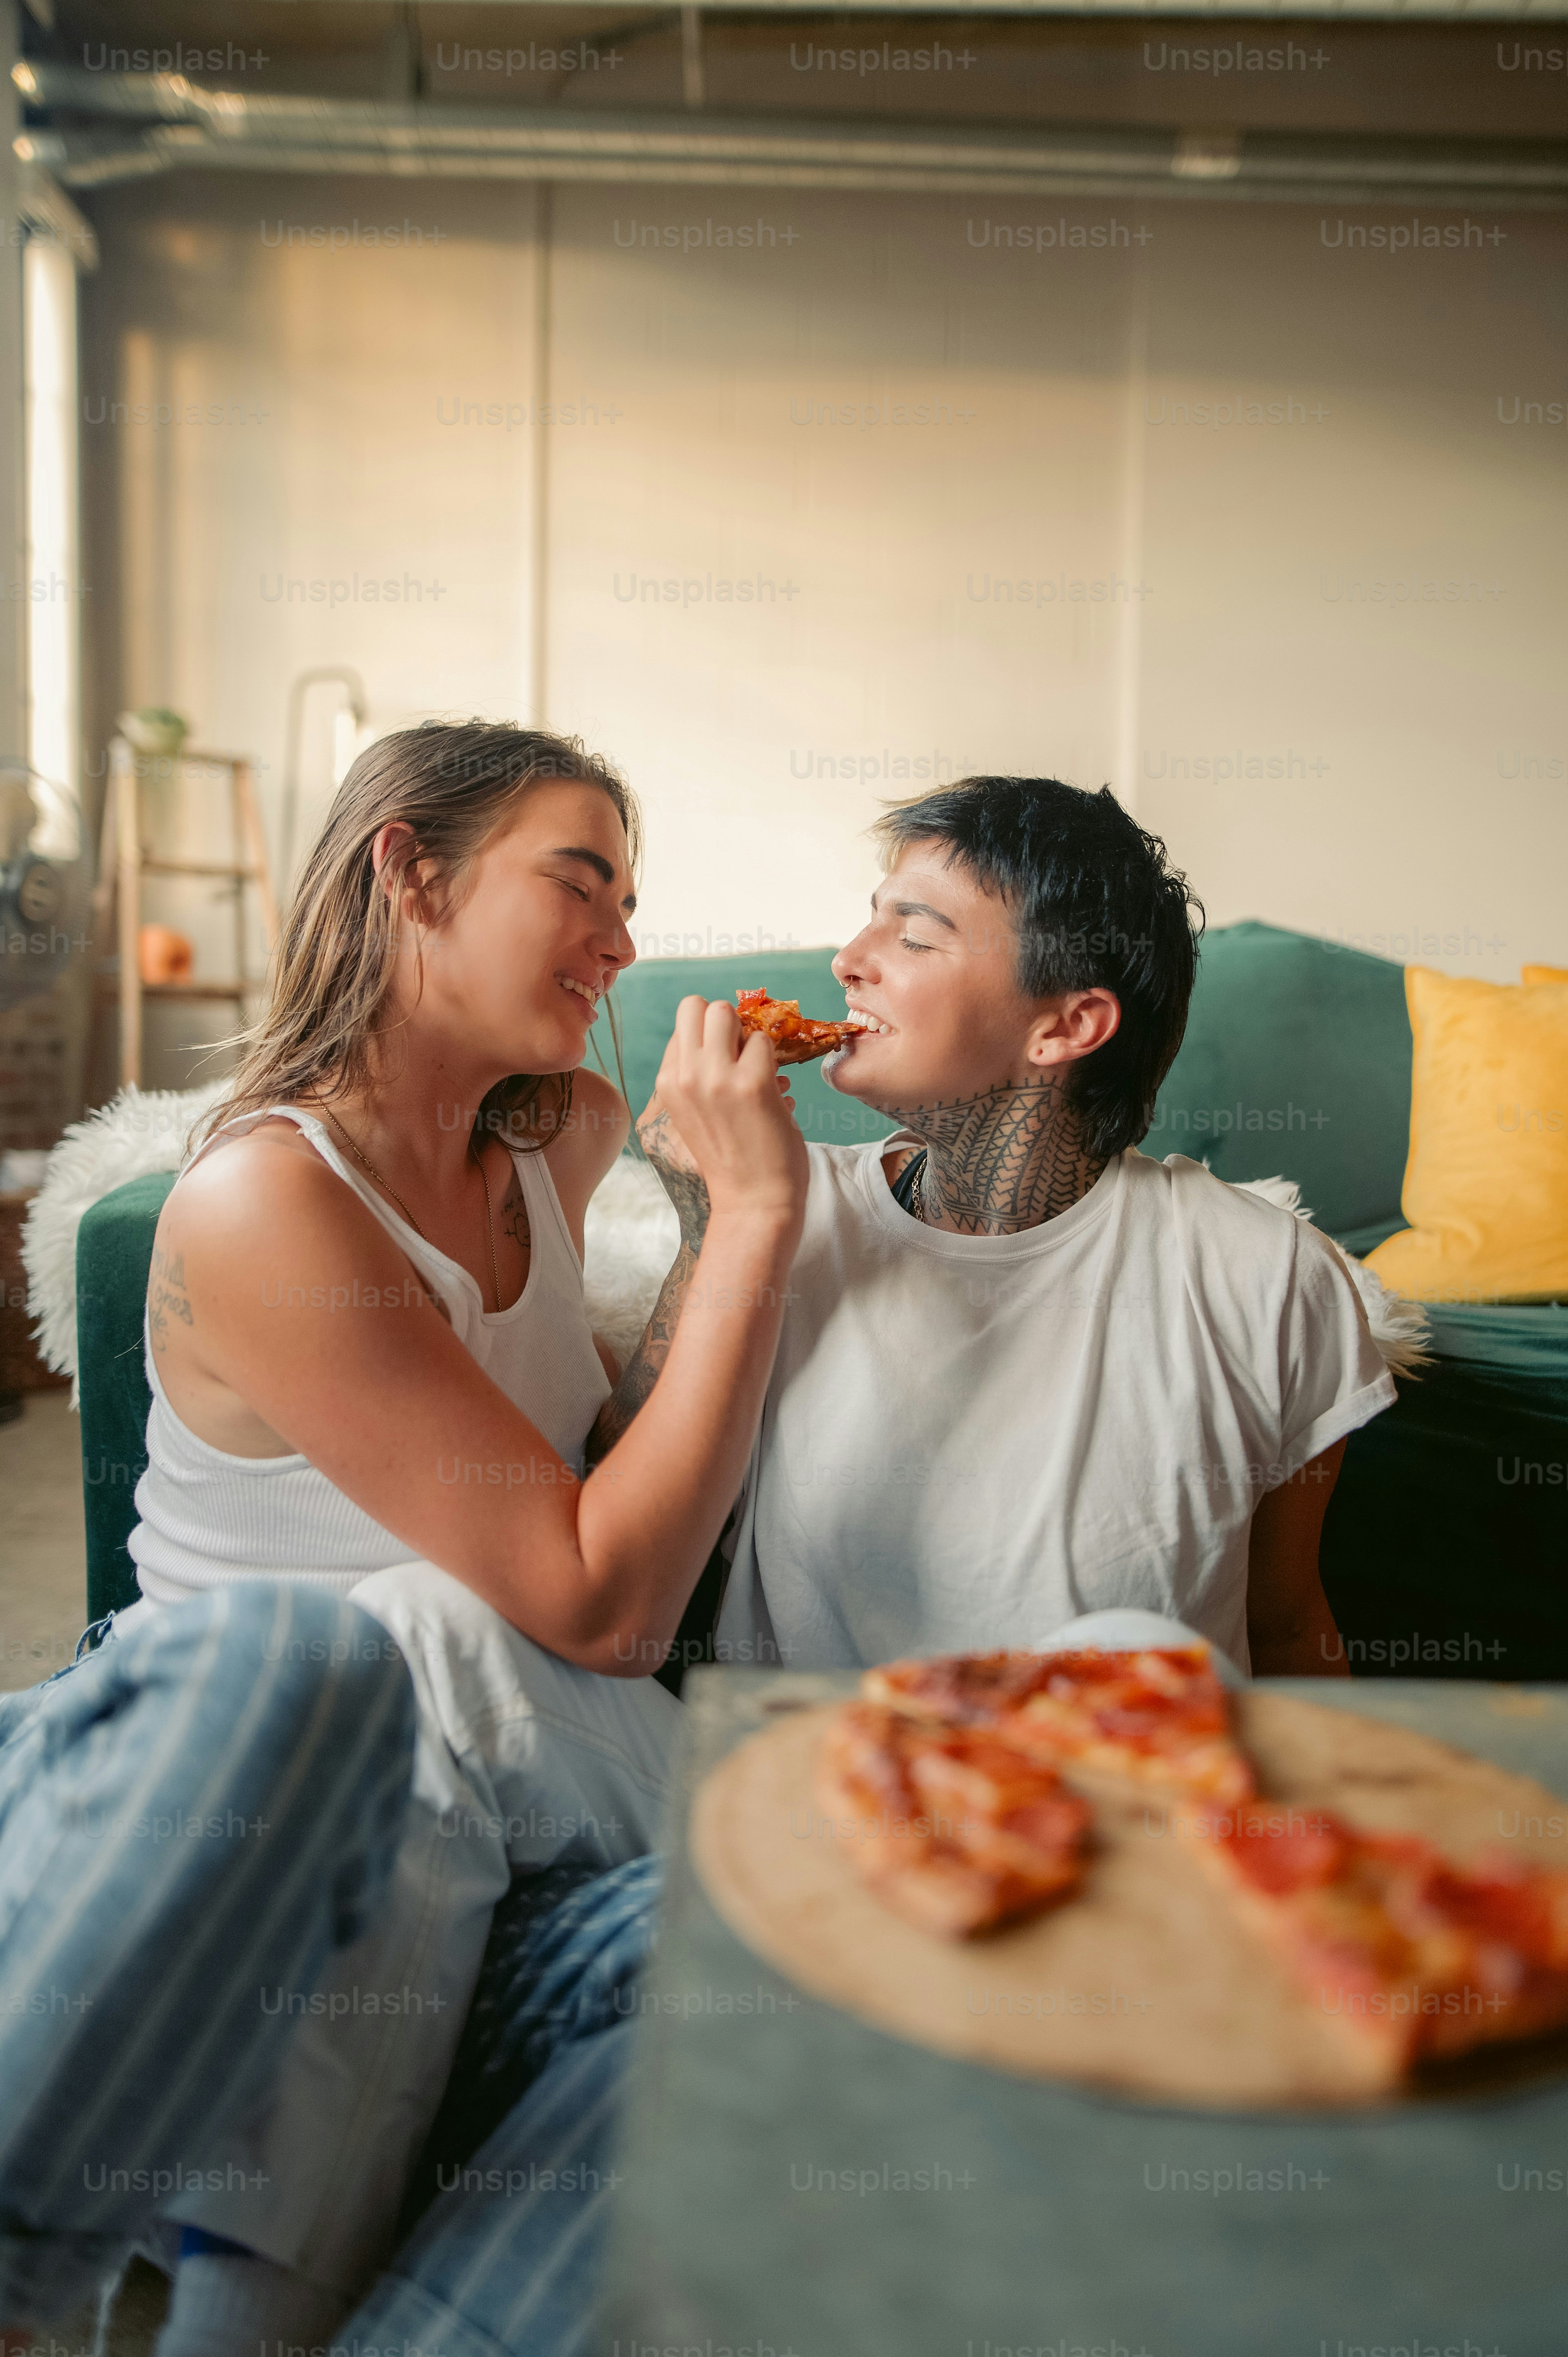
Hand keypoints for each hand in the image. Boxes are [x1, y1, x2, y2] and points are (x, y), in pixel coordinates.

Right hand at [651, 998, 805, 1233]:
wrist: (753, 1203)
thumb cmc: (730, 1158)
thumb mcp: (693, 1112)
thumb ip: (695, 1072)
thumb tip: (719, 1026)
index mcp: (667, 1083)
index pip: (683, 1025)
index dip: (710, 1035)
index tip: (725, 1060)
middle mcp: (684, 1076)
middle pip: (698, 1005)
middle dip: (726, 1022)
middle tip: (742, 1055)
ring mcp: (715, 1078)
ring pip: (727, 1012)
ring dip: (749, 1037)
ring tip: (757, 1072)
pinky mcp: (751, 1083)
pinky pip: (763, 1041)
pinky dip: (773, 1060)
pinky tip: (773, 1091)